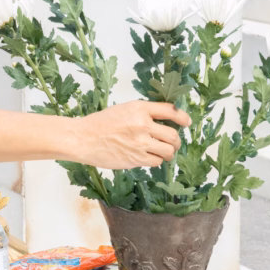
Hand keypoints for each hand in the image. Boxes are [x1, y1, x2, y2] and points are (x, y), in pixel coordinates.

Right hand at [75, 101, 189, 168]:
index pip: (170, 111)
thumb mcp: (123, 109)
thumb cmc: (100, 124)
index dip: (182, 117)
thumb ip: (143, 113)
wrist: (83, 139)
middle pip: (173, 135)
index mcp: (139, 108)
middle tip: (172, 142)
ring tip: (163, 151)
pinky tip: (148, 156)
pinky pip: (156, 161)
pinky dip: (156, 160)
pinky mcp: (136, 159)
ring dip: (169, 152)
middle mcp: (142, 125)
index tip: (186, 122)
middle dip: (176, 141)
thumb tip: (163, 121)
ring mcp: (140, 143)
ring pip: (168, 150)